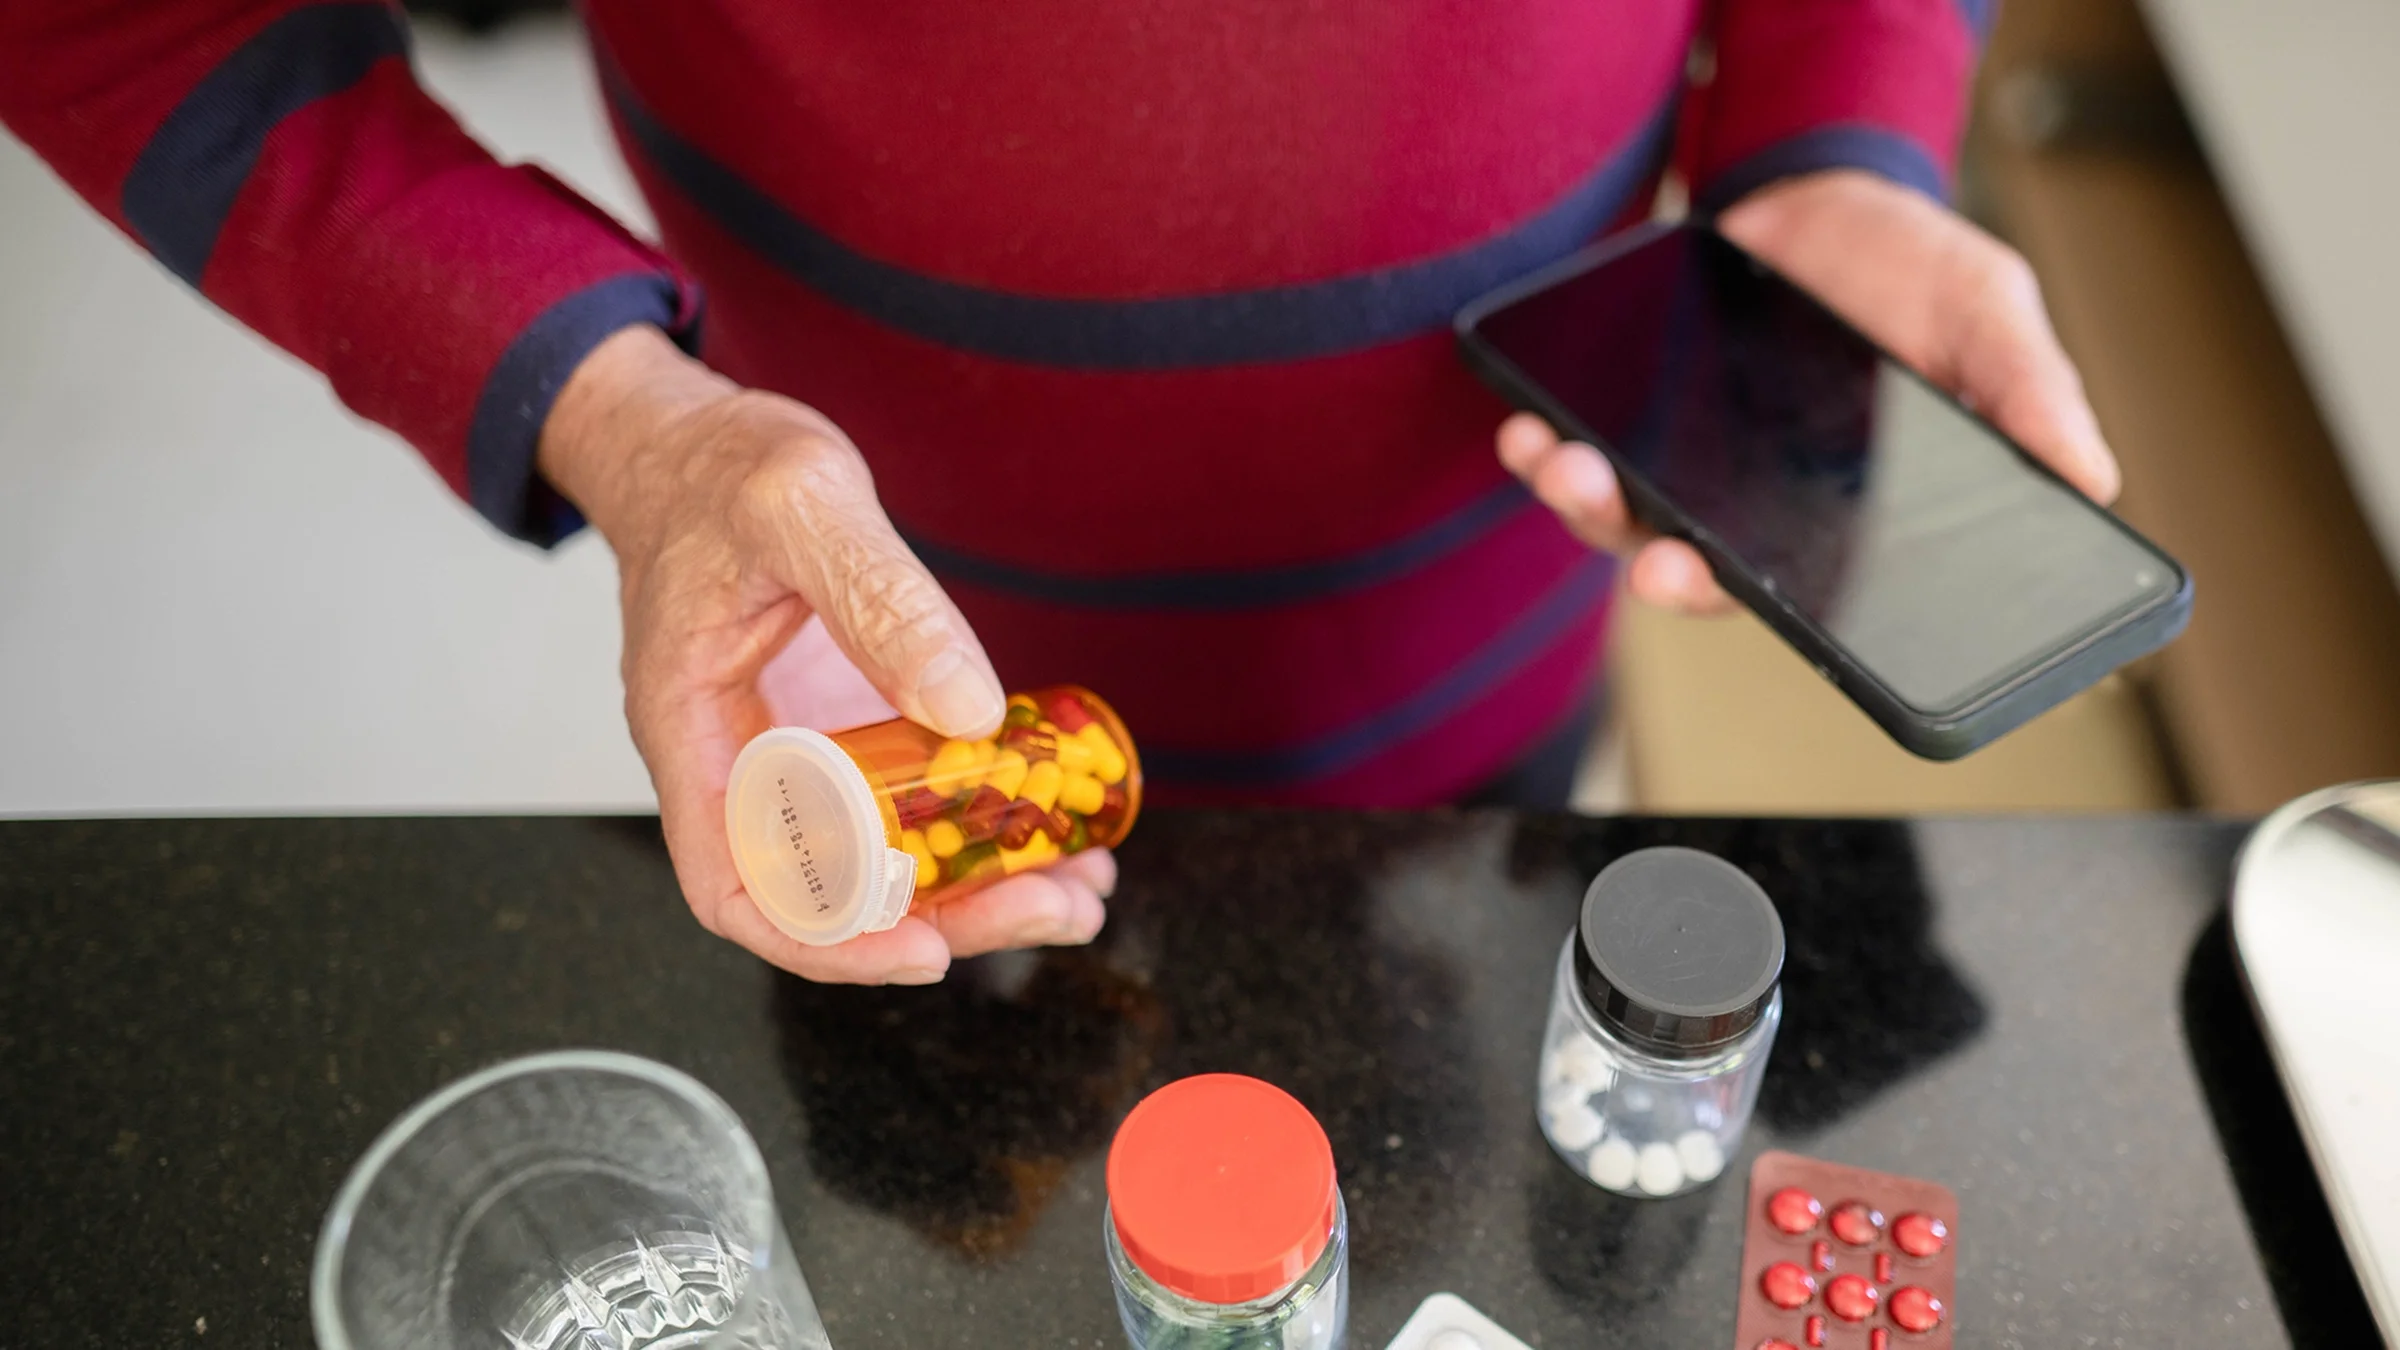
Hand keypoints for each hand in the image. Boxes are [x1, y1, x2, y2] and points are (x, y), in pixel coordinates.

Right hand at [539, 326, 1110, 983]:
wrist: (696, 442)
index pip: (739, 887)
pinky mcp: (849, 731)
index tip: (925, 949)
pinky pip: (912, 801)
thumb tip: (969, 706)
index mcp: (695, 732)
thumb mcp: (801, 505)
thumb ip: (880, 599)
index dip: (828, 940)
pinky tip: (1060, 825)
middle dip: (950, 918)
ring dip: (981, 887)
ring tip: (1082, 887)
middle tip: (1057, 906)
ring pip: (885, 859)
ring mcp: (801, 754)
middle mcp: (745, 764)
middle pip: (835, 892)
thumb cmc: (714, 469)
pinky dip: (982, 824)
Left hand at [1496, 168, 2120, 613]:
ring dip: (1590, 506)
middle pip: (1708, 573)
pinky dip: (1547, 450)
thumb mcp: (1987, 314)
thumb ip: (2027, 392)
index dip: (1780, 612)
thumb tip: (2091, 479)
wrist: (1821, 200)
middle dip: (1672, 571)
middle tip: (1660, 560)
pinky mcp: (1635, 428)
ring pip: (1627, 524)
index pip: (1815, 594)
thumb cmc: (1913, 275)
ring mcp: (1689, 474)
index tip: (1741, 596)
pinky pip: (1581, 460)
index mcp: (1851, 518)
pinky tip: (1529, 426)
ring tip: (1567, 467)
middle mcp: (1761, 513)